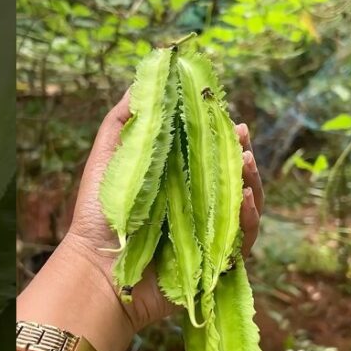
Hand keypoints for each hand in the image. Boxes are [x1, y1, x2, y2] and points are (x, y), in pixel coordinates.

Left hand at [62, 89, 265, 333]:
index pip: (210, 156)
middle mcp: (197, 207)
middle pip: (233, 179)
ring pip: (246, 207)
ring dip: (252, 184)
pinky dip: (250, 221)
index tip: (229, 119)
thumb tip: (145, 78)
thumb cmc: (99, 217)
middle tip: (242, 140)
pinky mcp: (216, 263)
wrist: (97, 272)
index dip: (223, 137)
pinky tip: (244, 201)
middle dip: (242, 157)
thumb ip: (125, 121)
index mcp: (178, 182)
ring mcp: (209, 235)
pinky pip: (244, 242)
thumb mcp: (108, 159)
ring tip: (246, 166)